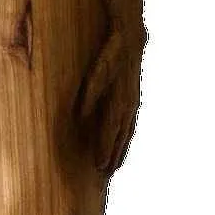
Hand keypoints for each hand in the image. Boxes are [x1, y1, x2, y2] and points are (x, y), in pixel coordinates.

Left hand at [79, 23, 144, 173]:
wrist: (131, 40)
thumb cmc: (110, 54)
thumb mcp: (96, 71)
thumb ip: (89, 94)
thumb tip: (80, 115)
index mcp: (118, 102)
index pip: (109, 132)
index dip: (103, 149)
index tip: (97, 166)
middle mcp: (128, 107)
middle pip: (120, 138)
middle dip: (112, 156)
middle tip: (104, 174)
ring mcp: (133, 104)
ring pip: (127, 134)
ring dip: (121, 151)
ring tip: (114, 167)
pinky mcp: (134, 99)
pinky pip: (131, 125)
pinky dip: (127, 139)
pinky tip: (123, 144)